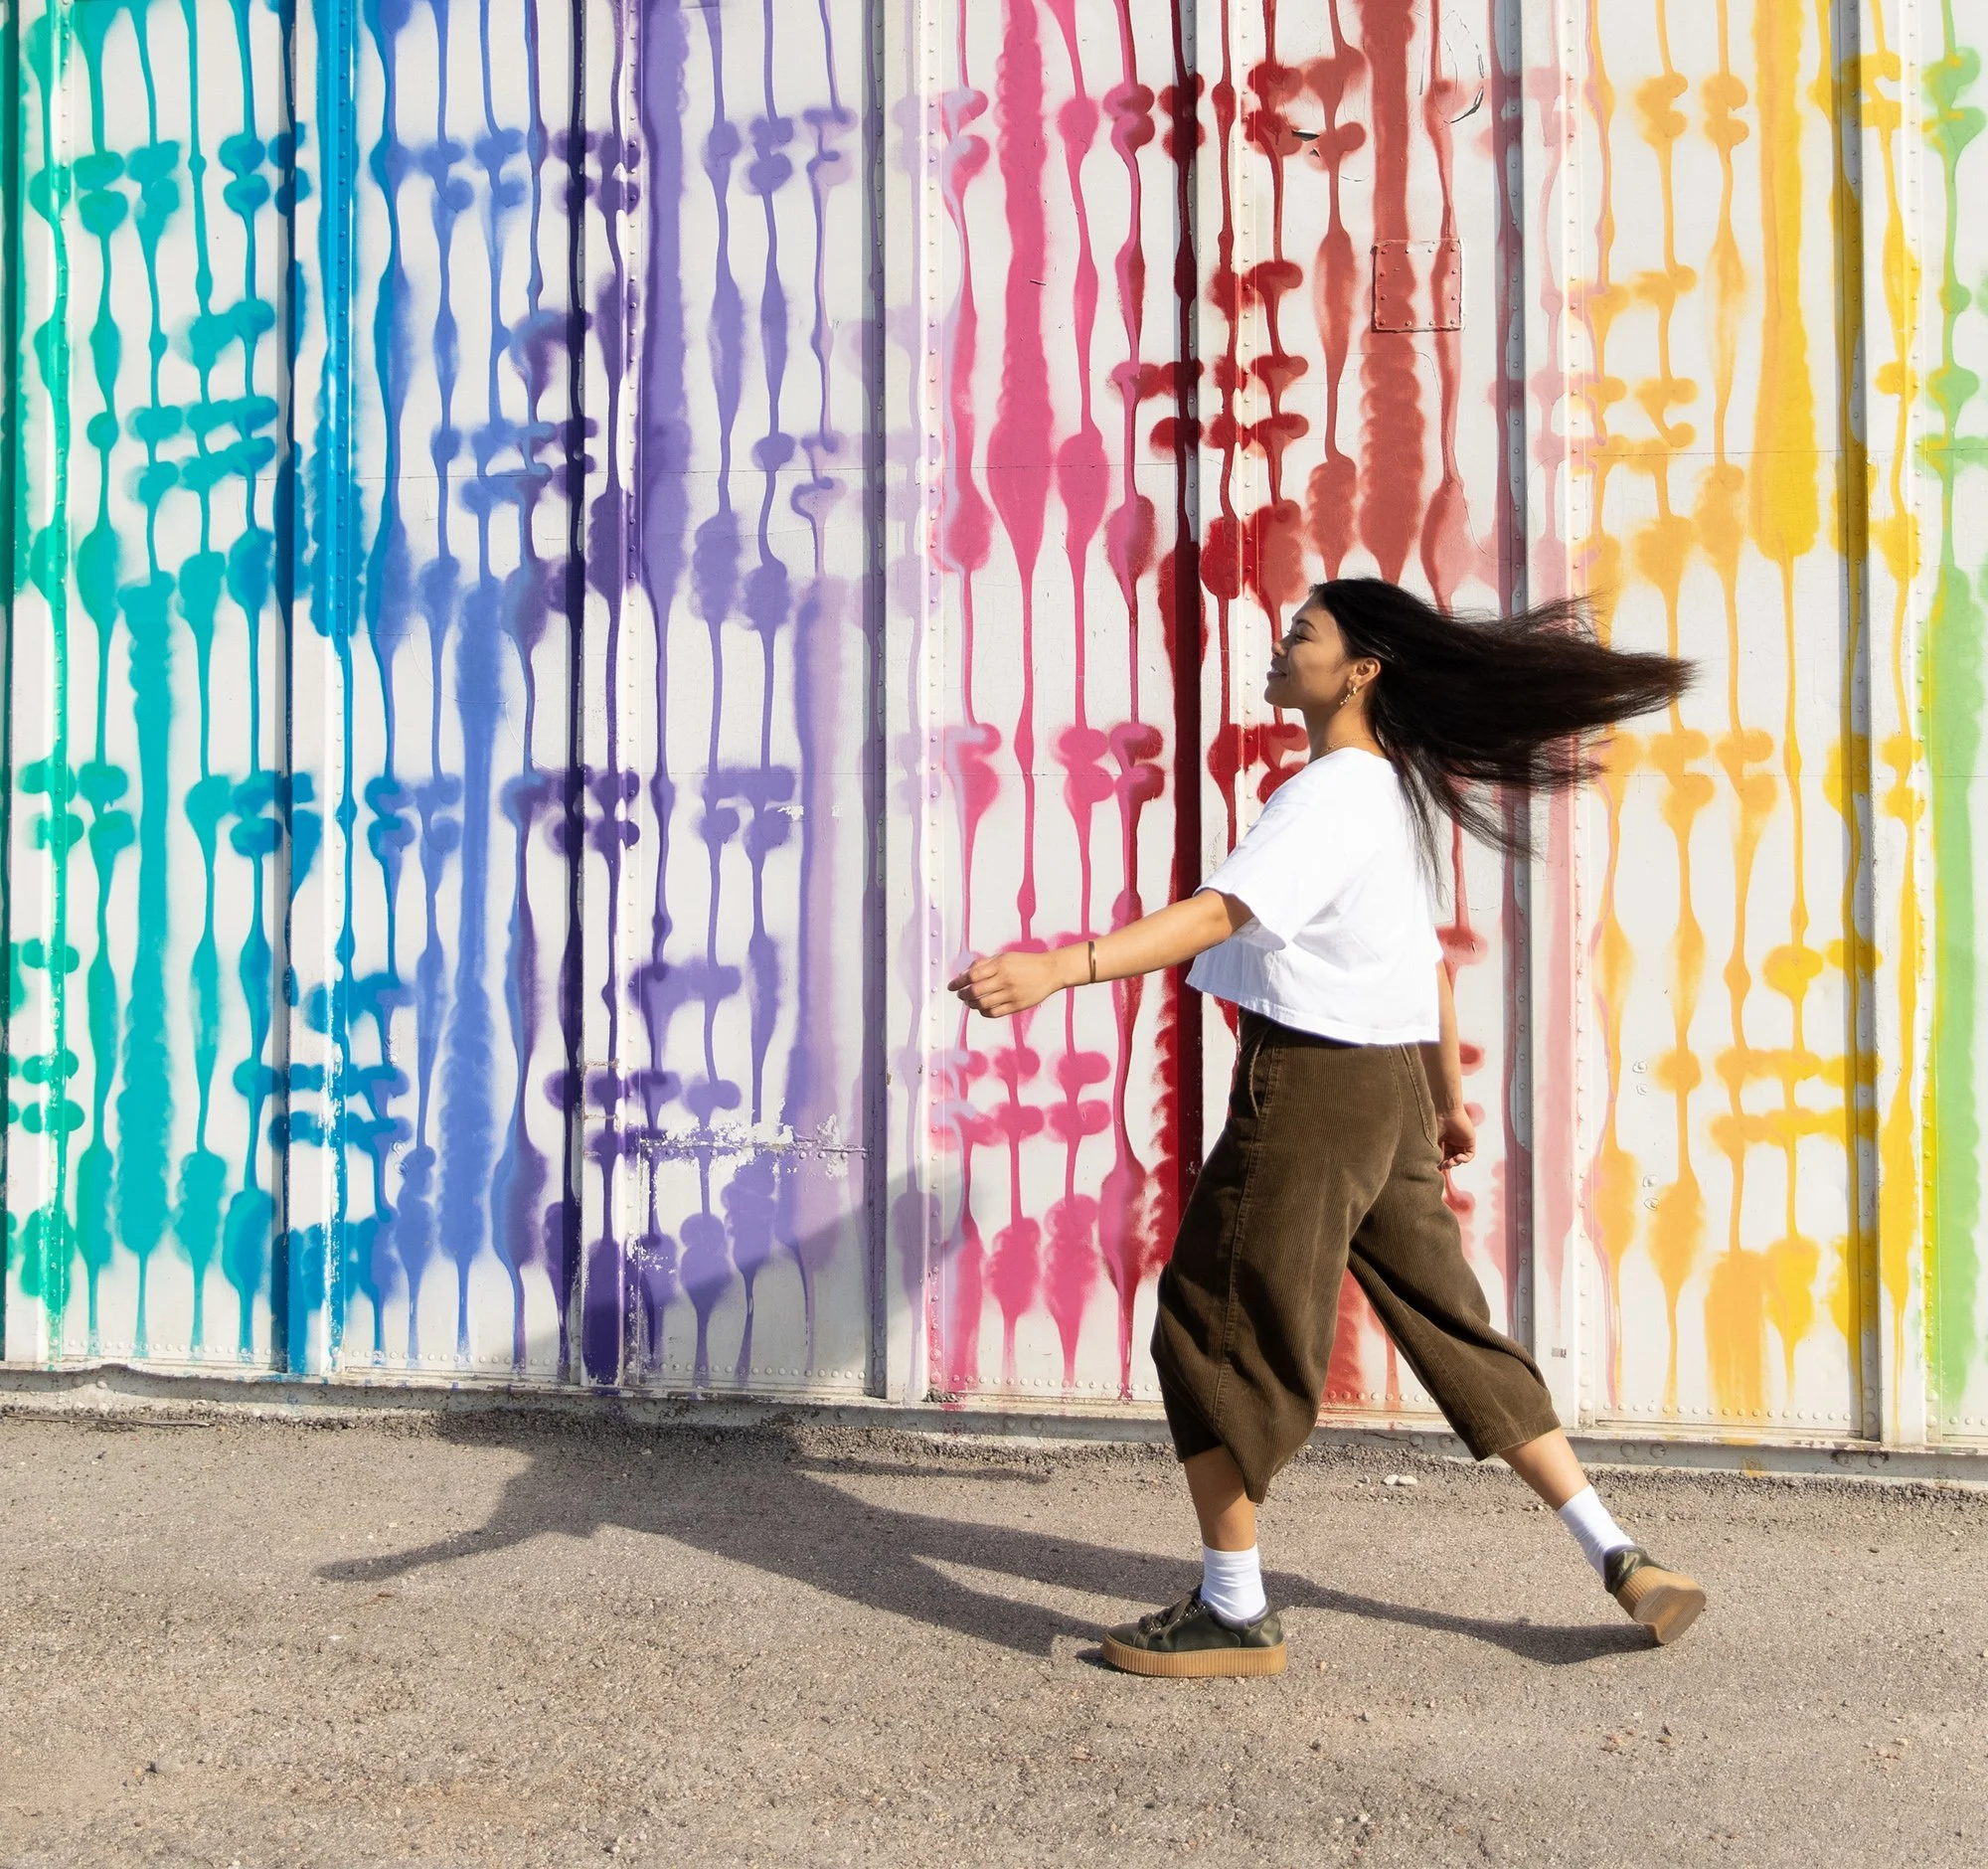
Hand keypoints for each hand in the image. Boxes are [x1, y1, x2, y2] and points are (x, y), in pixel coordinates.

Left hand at [949, 949, 1068, 1018]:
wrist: (1050, 971)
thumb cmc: (1026, 963)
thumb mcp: (1004, 957)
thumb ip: (984, 964)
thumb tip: (965, 973)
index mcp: (1001, 965)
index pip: (973, 975)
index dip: (959, 982)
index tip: (952, 986)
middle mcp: (1005, 979)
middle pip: (976, 991)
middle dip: (963, 994)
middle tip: (960, 994)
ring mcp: (1012, 994)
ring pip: (983, 1004)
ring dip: (972, 1004)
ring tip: (970, 1001)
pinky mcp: (1017, 1005)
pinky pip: (995, 1013)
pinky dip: (984, 1012)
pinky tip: (982, 1008)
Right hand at [1436, 1108, 1474, 1171]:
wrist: (1445, 1111)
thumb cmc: (1435, 1123)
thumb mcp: (1431, 1140)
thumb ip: (1433, 1153)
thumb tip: (1432, 1167)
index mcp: (1442, 1139)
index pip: (1443, 1155)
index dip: (1440, 1162)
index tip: (1436, 1167)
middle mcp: (1452, 1140)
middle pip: (1451, 1157)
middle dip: (1448, 1164)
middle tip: (1444, 1165)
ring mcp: (1461, 1140)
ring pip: (1461, 1157)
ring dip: (1456, 1163)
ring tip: (1450, 1162)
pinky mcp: (1470, 1140)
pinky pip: (1470, 1154)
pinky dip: (1464, 1159)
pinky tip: (1457, 1157)